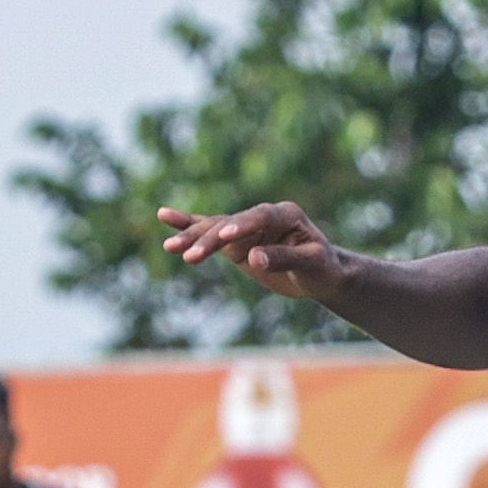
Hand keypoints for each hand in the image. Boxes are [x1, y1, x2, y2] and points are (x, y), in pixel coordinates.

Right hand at [157, 202, 343, 302]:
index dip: (242, 225)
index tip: (225, 237)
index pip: (260, 217)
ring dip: (193, 238)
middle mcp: (263, 216)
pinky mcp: (235, 240)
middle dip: (210, 240)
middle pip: (231, 224)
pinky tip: (164, 217)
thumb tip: (254, 259)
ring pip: (215, 228)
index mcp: (286, 214)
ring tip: (170, 249)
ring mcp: (247, 227)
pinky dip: (188, 226)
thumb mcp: (311, 264)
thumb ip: (283, 258)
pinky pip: (209, 231)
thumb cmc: (322, 268)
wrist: (320, 274)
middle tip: (191, 257)